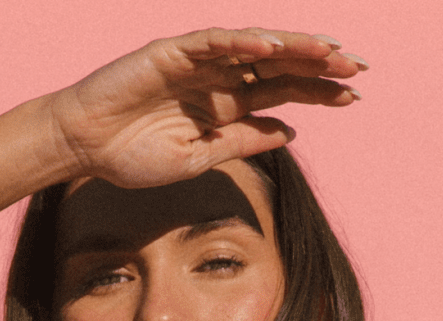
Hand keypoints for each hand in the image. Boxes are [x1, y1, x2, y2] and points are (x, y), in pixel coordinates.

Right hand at [47, 28, 364, 188]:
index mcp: (226, 104)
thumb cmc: (133, 156)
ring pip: (254, 46)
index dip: (318, 91)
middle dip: (317, 63)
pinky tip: (270, 45)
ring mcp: (197, 61)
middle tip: (357, 65)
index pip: (282, 90)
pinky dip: (242, 41)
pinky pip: (213, 41)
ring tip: (326, 49)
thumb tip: (292, 132)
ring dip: (290, 45)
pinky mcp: (172, 51)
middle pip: (278, 63)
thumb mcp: (200, 158)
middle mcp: (218, 77)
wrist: (85, 148)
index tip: (353, 96)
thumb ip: (244, 140)